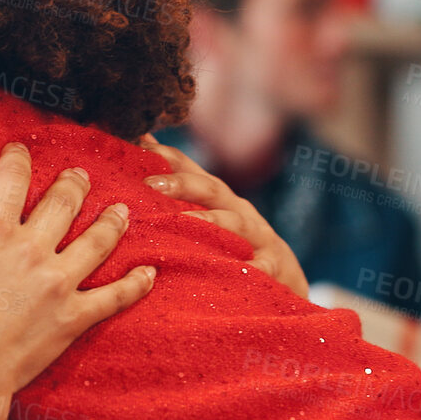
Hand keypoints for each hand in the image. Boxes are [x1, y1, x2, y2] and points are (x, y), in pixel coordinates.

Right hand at [0, 143, 155, 419]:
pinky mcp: (74, 317)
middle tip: (81, 176)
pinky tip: (151, 273)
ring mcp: (58, 283)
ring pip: (97, 241)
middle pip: (64, 202)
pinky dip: (136, 284)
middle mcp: (32, 248)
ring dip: (112, 222)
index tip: (21, 150)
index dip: (18, 158)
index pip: (13, 178)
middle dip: (74, 184)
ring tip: (121, 210)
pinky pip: (115, 297)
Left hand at [135, 134, 309, 298]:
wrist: (284, 276)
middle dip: (181, 183)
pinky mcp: (272, 265)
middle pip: (210, 190)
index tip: (136, 144)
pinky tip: (236, 271)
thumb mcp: (207, 213)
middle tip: (150, 183)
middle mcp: (237, 210)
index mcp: (216, 197)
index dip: (165, 155)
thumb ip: (174, 188)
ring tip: (185, 221)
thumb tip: (140, 143)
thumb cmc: (234, 241)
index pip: (189, 167)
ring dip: (210, 221)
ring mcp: (257, 236)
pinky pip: (261, 266)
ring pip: (235, 224)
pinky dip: (249, 268)